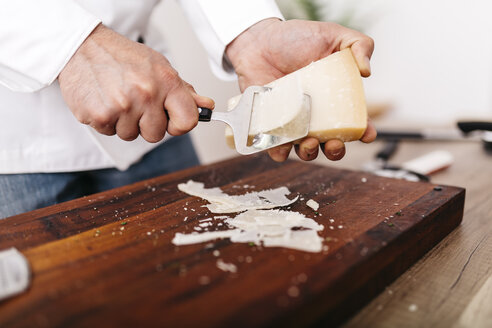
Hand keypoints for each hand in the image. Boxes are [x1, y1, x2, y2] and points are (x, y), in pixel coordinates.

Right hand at [59, 24, 213, 142]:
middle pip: (156, 134)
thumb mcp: (159, 67)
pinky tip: (104, 100)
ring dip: (125, 122)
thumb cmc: (123, 57)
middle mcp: (146, 94)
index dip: (179, 125)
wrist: (81, 47)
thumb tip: (206, 106)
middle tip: (136, 102)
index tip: (171, 119)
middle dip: (146, 123)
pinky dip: (107, 121)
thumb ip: (183, 90)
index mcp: (166, 82)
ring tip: (118, 98)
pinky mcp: (100, 116)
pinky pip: (111, 133)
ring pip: (131, 135)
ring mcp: (122, 107)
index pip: (188, 121)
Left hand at [226, 19, 376, 161]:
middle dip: (335, 151)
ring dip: (309, 153)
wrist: (260, 41)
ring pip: (305, 151)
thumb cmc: (296, 38)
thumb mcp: (333, 35)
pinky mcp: (271, 125)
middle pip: (331, 144)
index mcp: (336, 100)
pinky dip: (278, 150)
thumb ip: (358, 45)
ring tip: (306, 142)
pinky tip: (280, 142)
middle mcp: (317, 116)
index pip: (355, 122)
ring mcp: (294, 122)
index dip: (364, 132)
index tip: (366, 134)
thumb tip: (367, 71)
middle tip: (332, 143)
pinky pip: (275, 146)